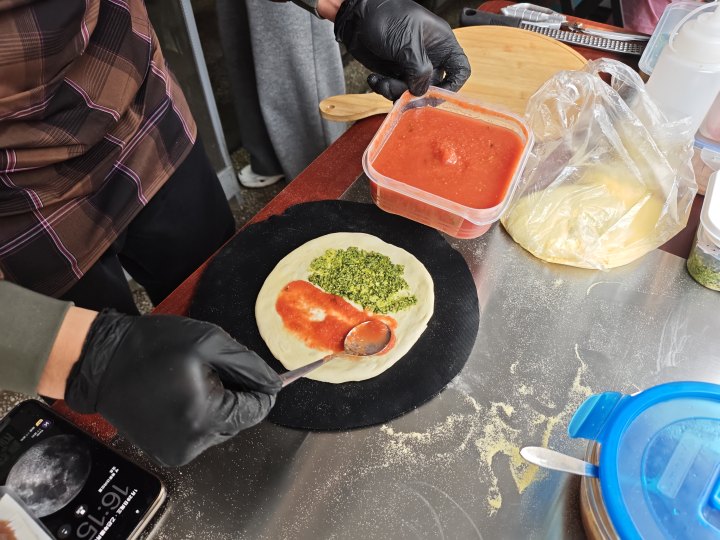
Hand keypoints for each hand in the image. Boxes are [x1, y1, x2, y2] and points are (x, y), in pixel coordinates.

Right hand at [64, 310, 280, 466]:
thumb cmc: (149, 347)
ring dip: (217, 403)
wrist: (100, 361)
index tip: (260, 373)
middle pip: (239, 420)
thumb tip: (275, 384)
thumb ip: (249, 365)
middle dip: (235, 393)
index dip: (262, 388)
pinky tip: (182, 392)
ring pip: (220, 427)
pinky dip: (200, 413)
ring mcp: (177, 452)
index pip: (257, 411)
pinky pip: (199, 433)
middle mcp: (192, 443)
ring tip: (192, 378)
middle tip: (213, 367)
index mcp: (204, 418)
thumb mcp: (210, 343)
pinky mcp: (166, 451)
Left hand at [334, 0, 469, 100]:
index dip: (453, 85)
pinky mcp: (395, 73)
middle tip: (399, 91)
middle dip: (415, 93)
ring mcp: (411, 66)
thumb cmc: (384, 17)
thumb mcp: (406, 43)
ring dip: (395, 92)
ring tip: (382, 81)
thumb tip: (422, 91)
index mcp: (441, 43)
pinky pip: (395, 91)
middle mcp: (429, 56)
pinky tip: (374, 79)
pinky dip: (384, 89)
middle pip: (434, 87)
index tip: (435, 95)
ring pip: (413, 92)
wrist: (355, 17)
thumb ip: (419, 70)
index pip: (460, 69)